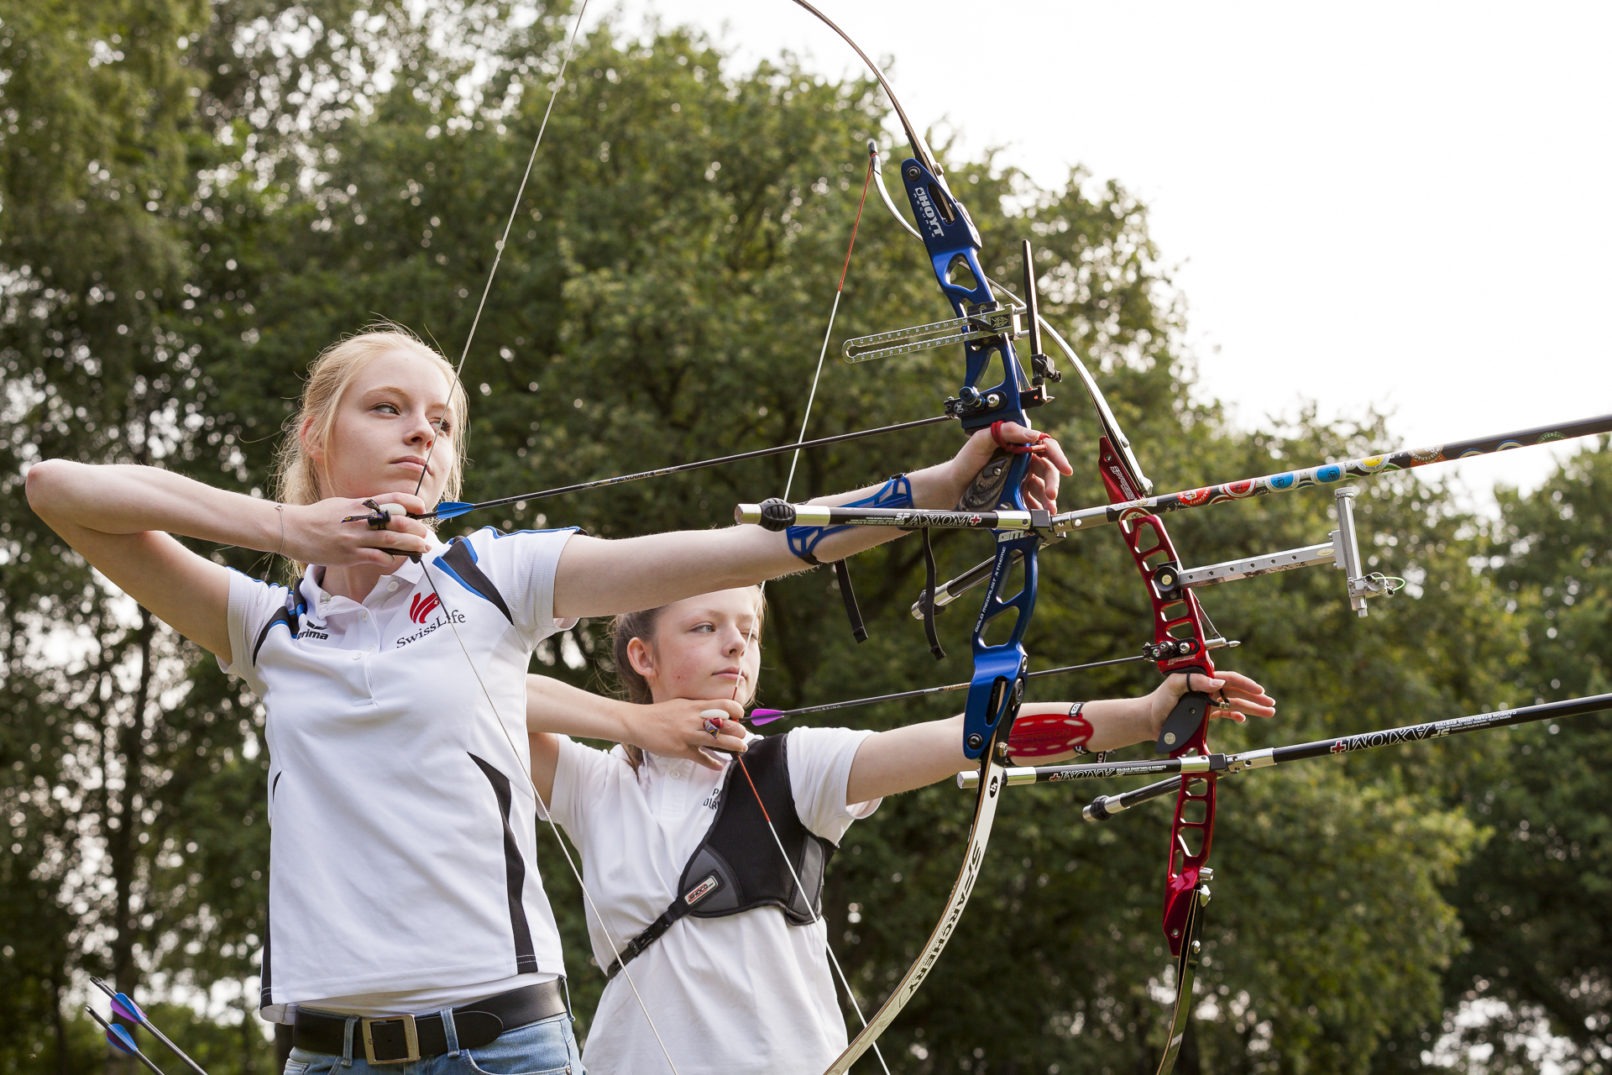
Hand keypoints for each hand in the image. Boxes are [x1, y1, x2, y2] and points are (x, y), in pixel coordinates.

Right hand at [285, 493, 432, 565]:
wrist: (292, 529)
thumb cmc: (317, 516)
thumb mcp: (341, 504)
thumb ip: (362, 507)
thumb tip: (381, 509)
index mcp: (360, 504)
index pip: (392, 499)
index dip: (411, 503)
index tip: (422, 508)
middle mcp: (360, 520)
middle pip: (398, 521)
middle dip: (416, 528)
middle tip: (426, 533)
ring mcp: (356, 538)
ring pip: (391, 540)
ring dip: (411, 544)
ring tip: (423, 547)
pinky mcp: (350, 554)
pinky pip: (377, 557)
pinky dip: (390, 559)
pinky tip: (396, 559)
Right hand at [627, 697, 746, 769]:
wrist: (638, 722)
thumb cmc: (660, 714)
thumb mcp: (681, 705)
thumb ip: (698, 709)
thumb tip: (716, 713)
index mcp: (694, 706)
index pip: (723, 704)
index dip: (735, 711)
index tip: (739, 716)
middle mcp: (693, 719)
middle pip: (724, 723)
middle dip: (738, 730)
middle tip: (743, 735)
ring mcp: (687, 735)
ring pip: (716, 740)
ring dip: (732, 745)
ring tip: (741, 749)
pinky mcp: (681, 749)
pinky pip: (701, 757)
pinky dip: (712, 763)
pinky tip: (719, 765)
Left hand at [951, 421, 1072, 511]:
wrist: (953, 486)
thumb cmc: (967, 460)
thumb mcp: (982, 439)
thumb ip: (1006, 431)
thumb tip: (1032, 434)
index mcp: (1019, 445)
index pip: (1045, 447)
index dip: (1058, 456)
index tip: (1065, 468)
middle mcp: (1023, 462)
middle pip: (1047, 470)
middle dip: (1053, 482)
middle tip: (1052, 495)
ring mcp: (1021, 480)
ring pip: (1042, 489)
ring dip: (1048, 500)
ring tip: (1048, 510)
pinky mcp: (1016, 496)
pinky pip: (1031, 503)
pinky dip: (1037, 510)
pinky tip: (1038, 516)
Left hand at [1150, 669, 1275, 733]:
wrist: (1150, 721)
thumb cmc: (1159, 701)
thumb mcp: (1174, 686)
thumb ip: (1194, 681)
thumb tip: (1217, 682)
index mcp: (1202, 679)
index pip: (1229, 679)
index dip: (1246, 685)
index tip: (1259, 691)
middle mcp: (1207, 689)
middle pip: (1236, 691)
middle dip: (1255, 697)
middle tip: (1270, 704)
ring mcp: (1207, 701)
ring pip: (1234, 703)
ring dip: (1252, 708)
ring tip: (1268, 712)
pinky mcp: (1205, 713)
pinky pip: (1225, 713)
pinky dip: (1235, 715)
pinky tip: (1243, 719)